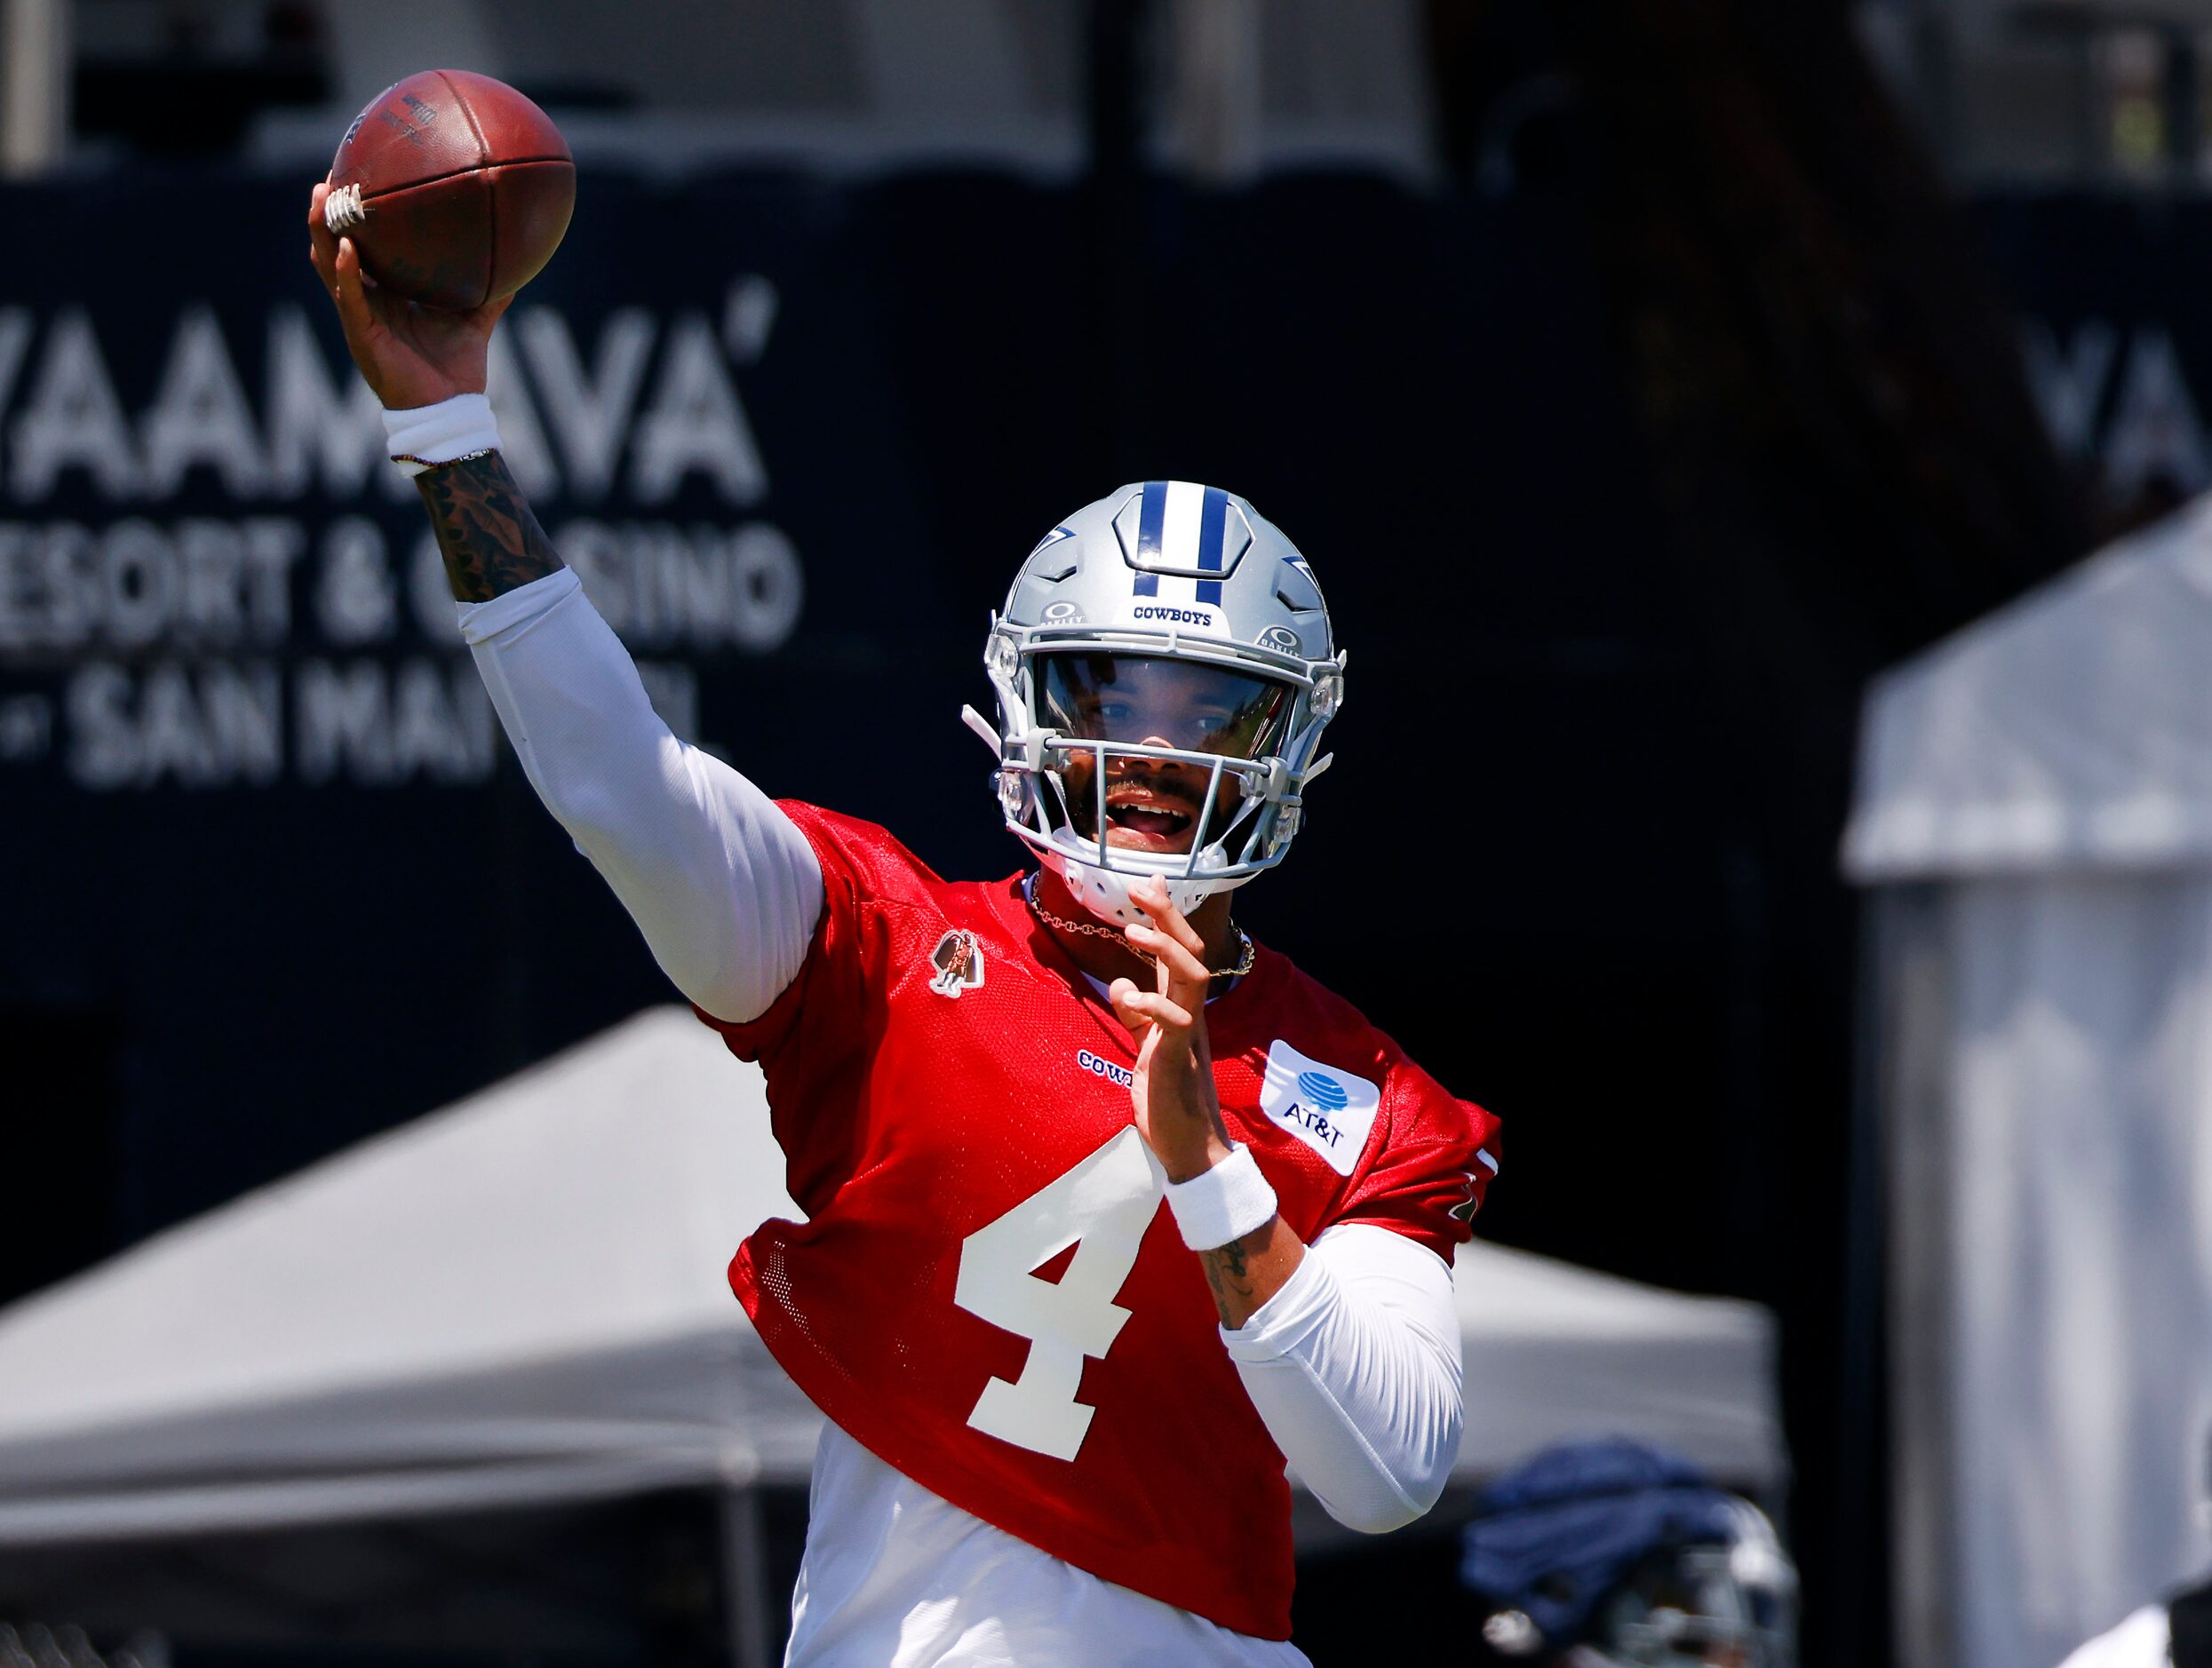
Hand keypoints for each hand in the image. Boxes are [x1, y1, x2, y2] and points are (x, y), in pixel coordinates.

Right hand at [306, 180, 510, 408]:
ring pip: (329, 265)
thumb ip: (490, 292)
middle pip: (335, 247)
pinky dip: (346, 271)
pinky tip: (347, 247)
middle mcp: (365, 301)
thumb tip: (520, 262)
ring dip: (323, 230)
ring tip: (321, 196)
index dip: (355, 217)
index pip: (361, 247)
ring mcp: (358, 316)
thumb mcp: (474, 320)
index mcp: (385, 295)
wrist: (451, 409)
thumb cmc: (456, 369)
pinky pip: (349, 297)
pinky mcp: (361, 334)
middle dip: (327, 213)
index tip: (358, 178)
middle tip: (328, 175)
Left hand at [1108, 875, 1234, 1184]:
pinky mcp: (1178, 1058)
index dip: (1164, 916)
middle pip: (1191, 952)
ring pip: (1192, 976)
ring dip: (1165, 948)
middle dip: (1168, 915)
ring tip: (1132, 928)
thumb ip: (1136, 1013)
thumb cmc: (1167, 1097)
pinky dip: (1151, 1004)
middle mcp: (1189, 1014)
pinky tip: (1128, 996)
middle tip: (1142, 886)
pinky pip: (1173, 1021)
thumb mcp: (1146, 1046)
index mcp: (1179, 1009)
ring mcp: (1188, 1034)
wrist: (1190, 1147)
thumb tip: (1122, 981)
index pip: (1176, 953)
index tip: (1150, 880)